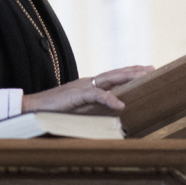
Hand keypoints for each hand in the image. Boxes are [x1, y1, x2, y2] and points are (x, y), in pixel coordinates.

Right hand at [21, 65, 154, 114]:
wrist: (33, 109)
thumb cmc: (54, 111)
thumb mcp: (78, 109)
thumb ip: (92, 109)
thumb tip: (108, 116)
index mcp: (89, 85)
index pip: (113, 76)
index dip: (129, 72)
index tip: (146, 70)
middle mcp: (88, 82)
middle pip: (116, 73)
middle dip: (134, 70)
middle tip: (152, 69)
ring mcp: (83, 86)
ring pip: (110, 79)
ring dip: (128, 78)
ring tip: (144, 78)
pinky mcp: (77, 95)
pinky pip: (96, 95)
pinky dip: (109, 99)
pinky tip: (121, 104)